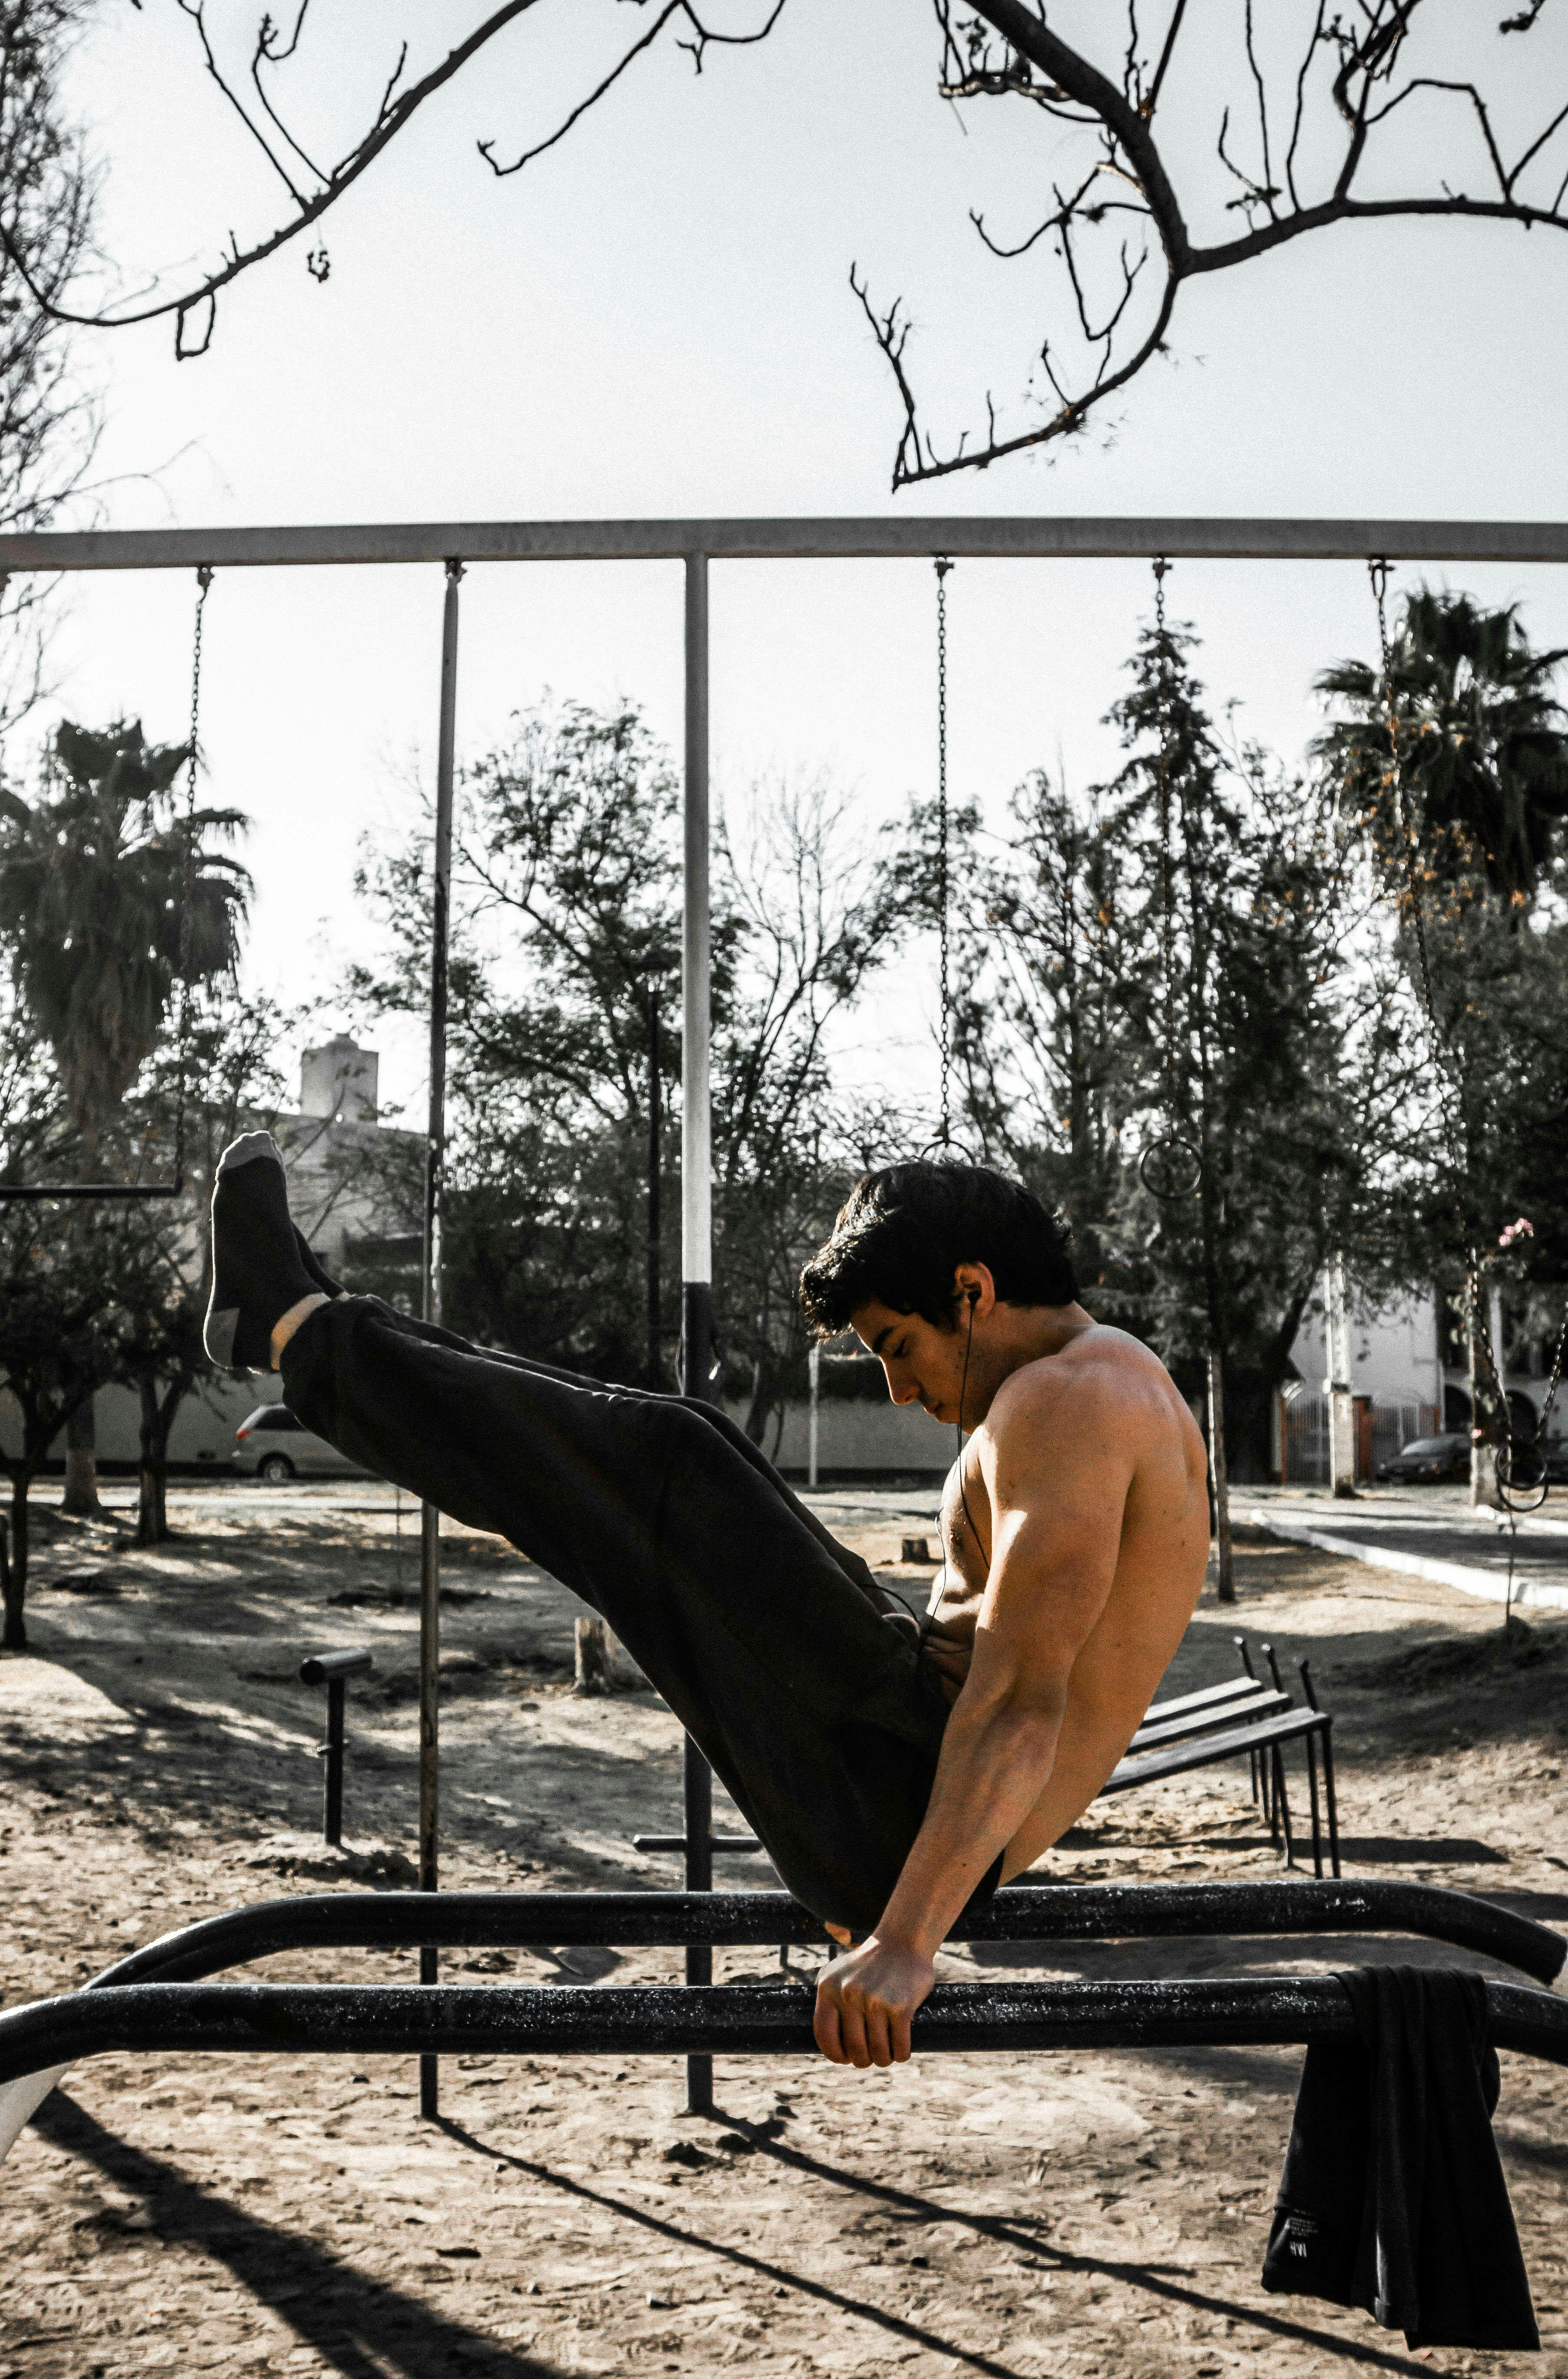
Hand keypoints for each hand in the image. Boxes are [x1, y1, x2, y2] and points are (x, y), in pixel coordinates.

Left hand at [813, 1934, 935, 2067]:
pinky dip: (901, 2054)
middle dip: (863, 2060)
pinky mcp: (900, 2007)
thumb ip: (829, 2003)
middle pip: (854, 2049)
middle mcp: (848, 1994)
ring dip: (883, 2060)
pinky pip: (899, 2046)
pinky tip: (901, 2051)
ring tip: (886, 2056)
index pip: (824, 2035)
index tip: (845, 2059)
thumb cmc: (869, 1964)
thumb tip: (828, 2045)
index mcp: (828, 1988)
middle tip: (871, 2058)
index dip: (835, 2054)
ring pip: (878, 2052)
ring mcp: (875, 2001)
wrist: (903, 1941)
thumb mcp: (838, 1976)